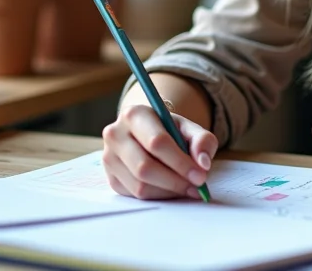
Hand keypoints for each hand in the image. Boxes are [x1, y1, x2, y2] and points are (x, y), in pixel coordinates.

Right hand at [102, 103, 217, 199]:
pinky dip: (159, 196)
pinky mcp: (111, 178)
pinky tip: (171, 189)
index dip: (181, 162)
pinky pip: (136, 196)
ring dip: (168, 191)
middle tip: (197, 187)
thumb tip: (203, 163)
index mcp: (134, 114)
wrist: (146, 135)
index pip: (157, 142)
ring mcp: (109, 158)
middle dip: (175, 181)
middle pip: (144, 167)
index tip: (201, 175)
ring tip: (187, 188)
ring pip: (140, 185)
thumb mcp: (188, 128)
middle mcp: (115, 134)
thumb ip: (202, 140)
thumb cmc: (169, 131)